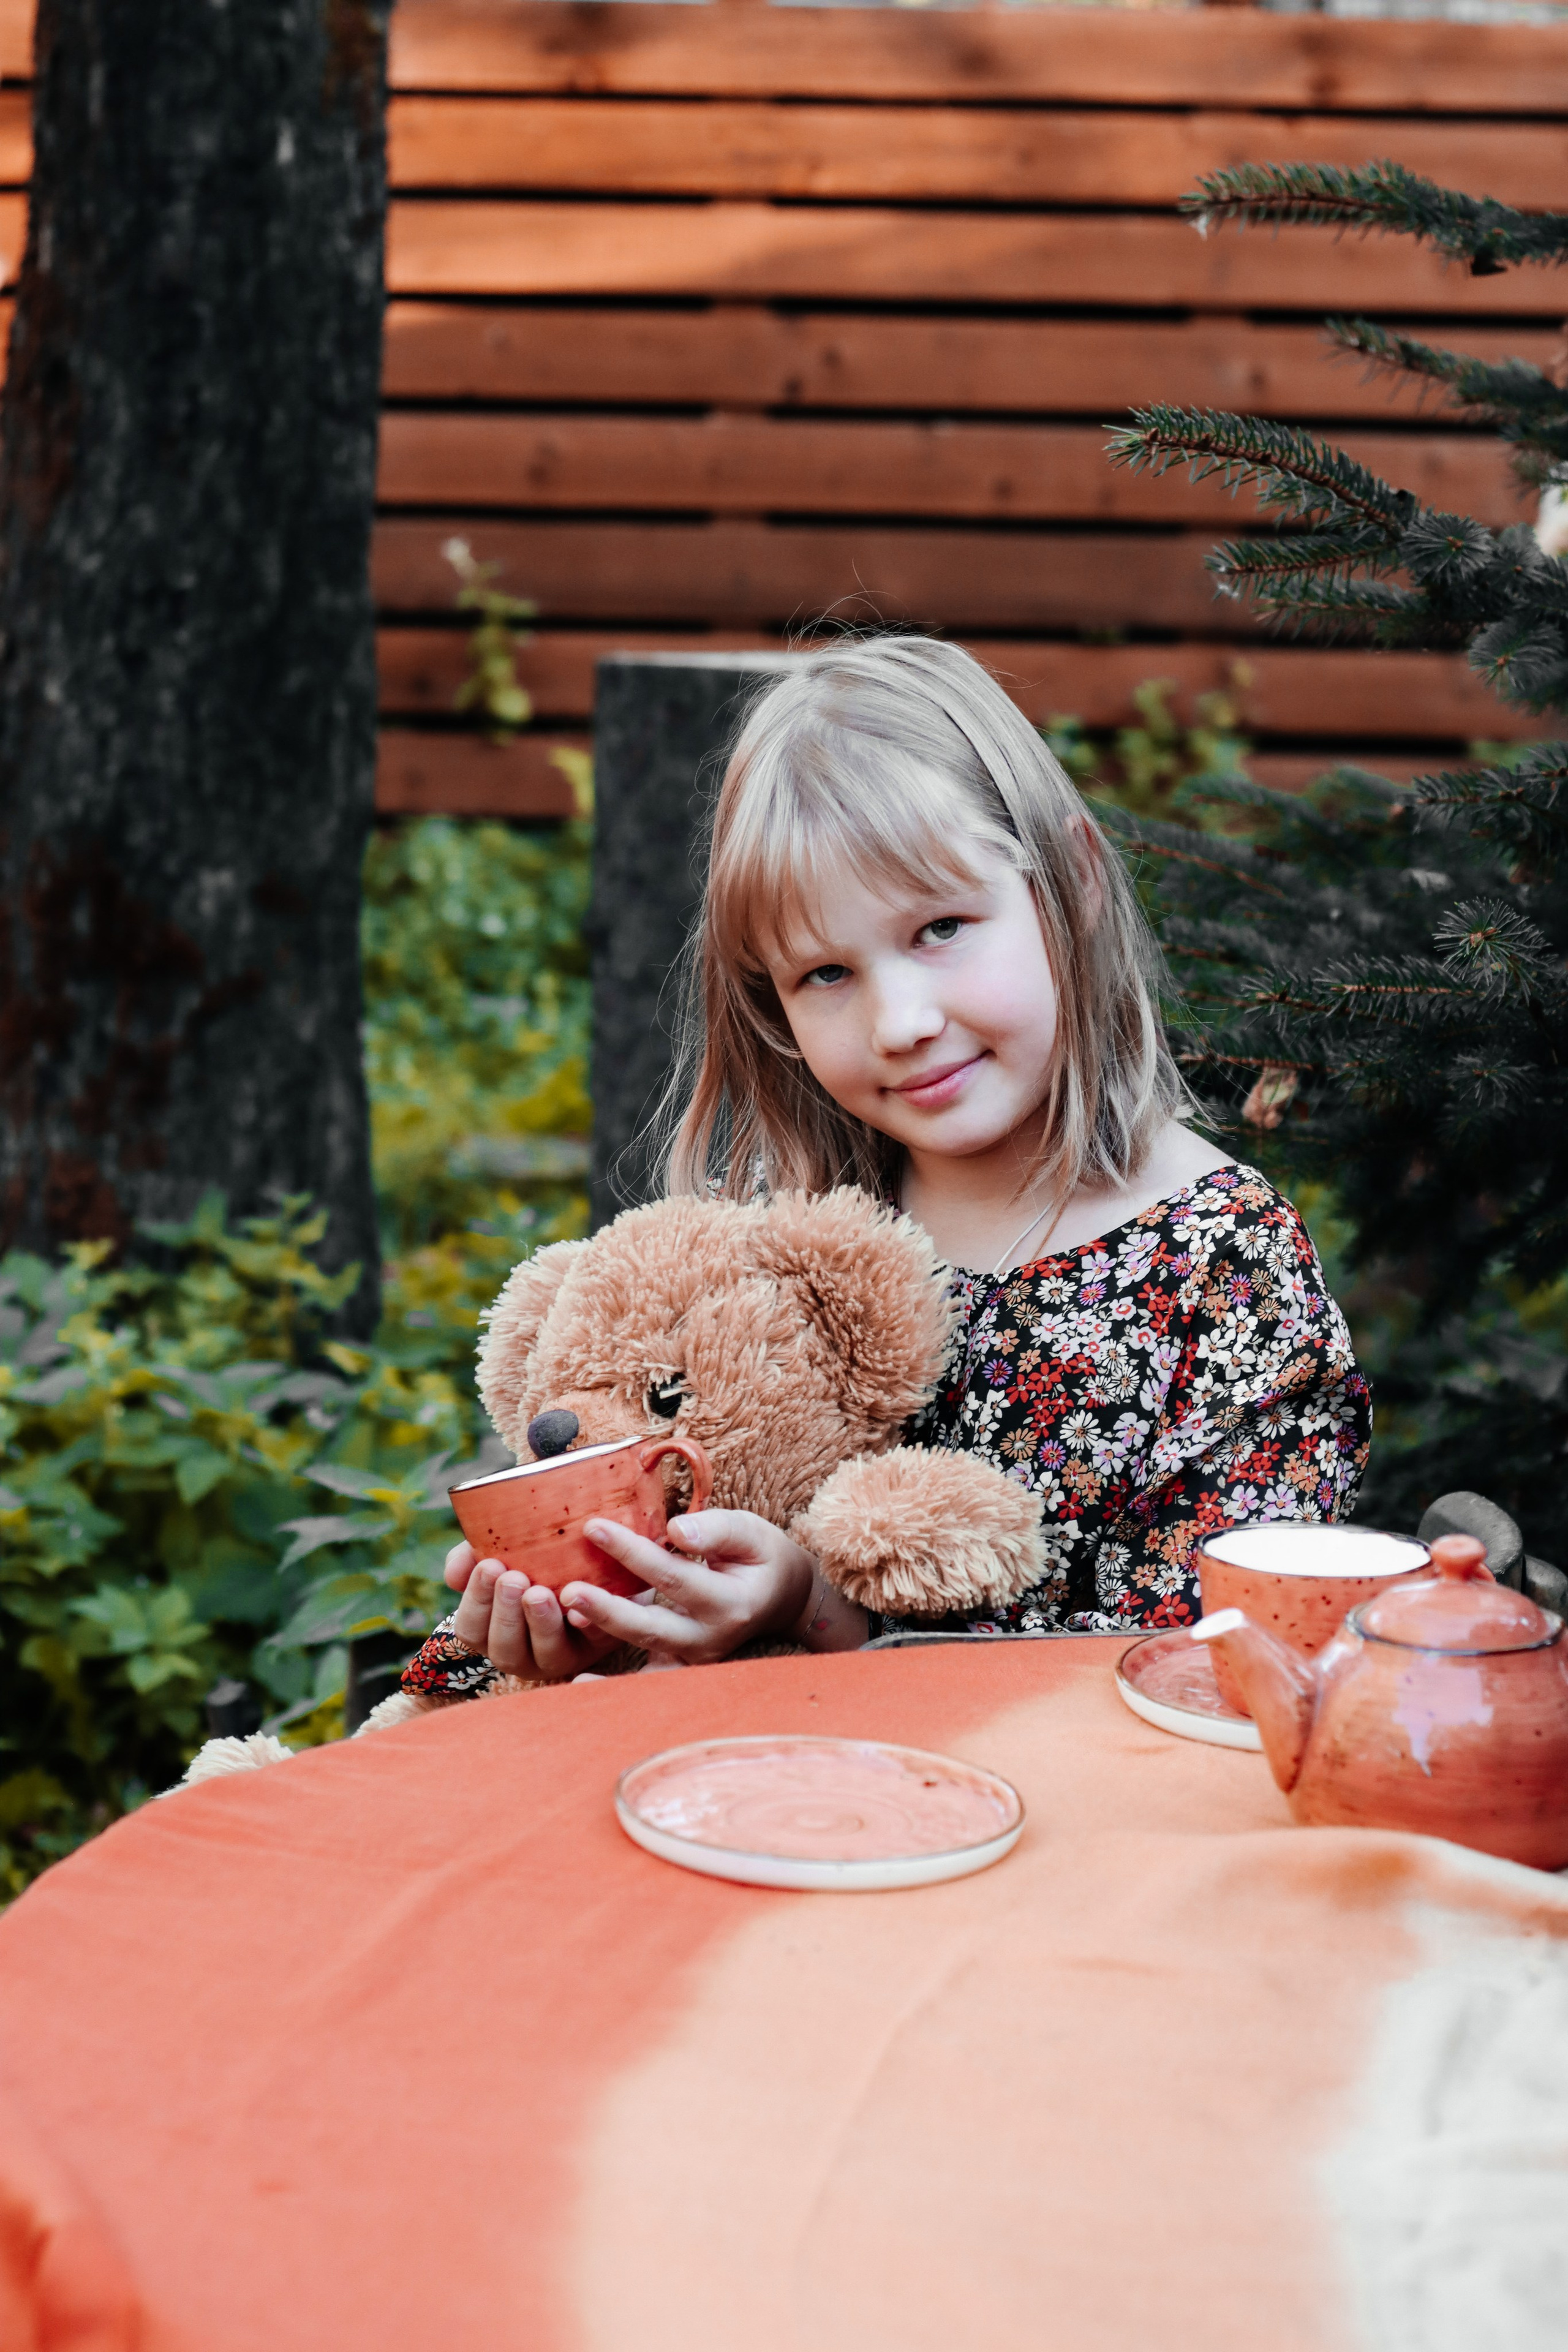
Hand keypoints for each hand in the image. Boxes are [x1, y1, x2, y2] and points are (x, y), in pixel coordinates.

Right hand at [442, 1540, 619, 1682]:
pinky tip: (582, 1612)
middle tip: (514, 1579)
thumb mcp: (499, 1551)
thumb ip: (470, 1556)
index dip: (475, 1602)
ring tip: (540, 1593)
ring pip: (546, 1655)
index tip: (488, 1566)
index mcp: (493, 1631)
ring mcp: (561, 1655)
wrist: (596, 1558)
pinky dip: (587, 1627)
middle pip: (505, 1650)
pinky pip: (594, 1645)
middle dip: (506, 1615)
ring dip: (540, 1624)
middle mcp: (523, 1652)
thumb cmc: (532, 1556)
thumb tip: (452, 1575)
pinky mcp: (598, 1647)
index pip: (471, 1630)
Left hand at [556, 1510, 819, 1667]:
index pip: (673, 1577)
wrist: (783, 1599)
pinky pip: (646, 1679)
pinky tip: (579, 1683)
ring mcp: (695, 1659)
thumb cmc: (761, 1558)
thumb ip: (715, 1531)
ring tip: (566, 1620)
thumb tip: (675, 1530)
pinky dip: (613, 1685)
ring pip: (644, 1654)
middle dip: (608, 1609)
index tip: (594, 1527)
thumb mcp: (750, 1533)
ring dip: (604, 1638)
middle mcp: (711, 1640)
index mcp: (730, 1604)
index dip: (632, 1553)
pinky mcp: (681, 1665)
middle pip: (651, 1626)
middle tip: (569, 1589)